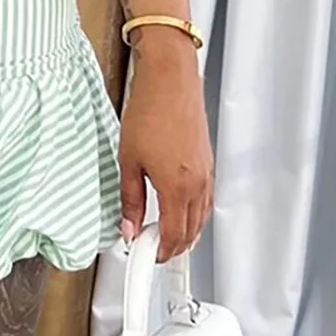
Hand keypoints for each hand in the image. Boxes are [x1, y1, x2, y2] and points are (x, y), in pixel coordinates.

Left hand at [118, 42, 213, 261]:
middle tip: (152, 249)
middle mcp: (198, 183)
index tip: (146, 256)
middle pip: (191, 231)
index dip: (160, 253)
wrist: (169, 78)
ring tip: (163, 233)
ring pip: (201, 216)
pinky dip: (194, 212)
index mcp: (178, 187)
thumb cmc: (149, 110)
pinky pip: (205, 198)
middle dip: (174, 246)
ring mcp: (206, 172)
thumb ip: (129, 199)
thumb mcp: (128, 158)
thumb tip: (128, 226)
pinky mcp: (207, 160)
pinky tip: (179, 207)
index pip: (173, 236)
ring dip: (186, 231)